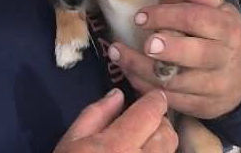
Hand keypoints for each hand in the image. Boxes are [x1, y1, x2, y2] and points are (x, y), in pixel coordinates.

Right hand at [54, 88, 176, 152]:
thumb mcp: (72, 140)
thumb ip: (97, 114)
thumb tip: (118, 95)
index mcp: (118, 145)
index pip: (150, 113)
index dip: (154, 100)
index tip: (153, 96)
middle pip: (168, 134)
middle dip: (159, 122)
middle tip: (146, 121)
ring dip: (161, 144)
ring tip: (143, 143)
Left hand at [108, 0, 240, 118]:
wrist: (240, 80)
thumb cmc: (219, 37)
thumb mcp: (219, 13)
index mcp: (226, 30)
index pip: (196, 20)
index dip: (166, 16)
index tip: (139, 17)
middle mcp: (223, 59)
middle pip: (194, 56)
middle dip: (166, 49)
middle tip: (142, 43)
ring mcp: (213, 86)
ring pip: (176, 82)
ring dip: (141, 69)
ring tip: (116, 53)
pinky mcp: (201, 106)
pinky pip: (170, 100)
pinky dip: (145, 86)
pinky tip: (128, 72)